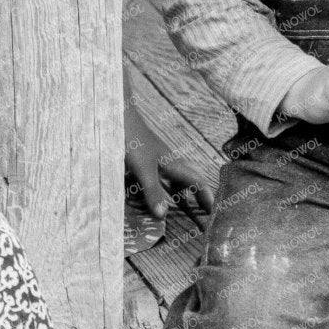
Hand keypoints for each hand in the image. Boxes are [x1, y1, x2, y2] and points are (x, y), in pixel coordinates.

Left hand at [123, 101, 214, 218]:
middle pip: (188, 177)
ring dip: (178, 188)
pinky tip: (147, 188)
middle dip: (196, 193)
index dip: (205, 196)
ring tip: (178, 204)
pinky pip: (157, 172)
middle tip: (200, 210)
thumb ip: (152, 191)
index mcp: (173, 164)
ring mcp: (154, 156)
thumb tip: (163, 215)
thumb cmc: (132, 138)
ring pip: (173, 174)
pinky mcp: (141, 154)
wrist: (116, 113)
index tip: (213, 212)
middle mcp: (167, 160)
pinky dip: (158, 183)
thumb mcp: (143, 168)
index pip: (197, 181)